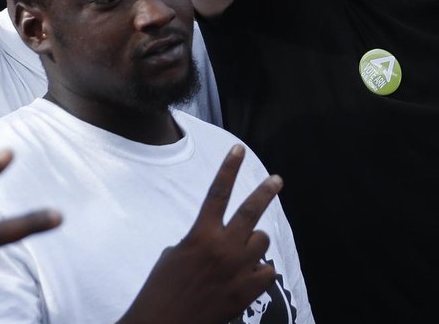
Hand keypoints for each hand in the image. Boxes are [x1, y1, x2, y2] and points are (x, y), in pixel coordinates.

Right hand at [118, 146, 282, 323]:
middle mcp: (223, 247)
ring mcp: (238, 269)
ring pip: (262, 241)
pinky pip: (267, 270)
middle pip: (251, 211)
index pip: (217, 193)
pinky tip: (246, 278)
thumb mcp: (174, 256)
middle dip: (265, 192)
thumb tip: (217, 239)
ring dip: (254, 244)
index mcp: (200, 235)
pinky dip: (259, 272)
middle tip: (276, 180)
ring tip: (240, 255)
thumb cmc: (162, 289)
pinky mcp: (248, 291)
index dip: (228, 168)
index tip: (238, 149)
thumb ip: (199, 241)